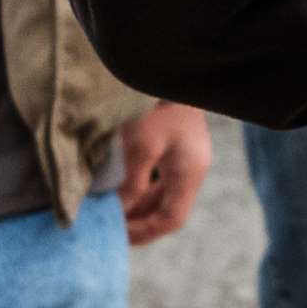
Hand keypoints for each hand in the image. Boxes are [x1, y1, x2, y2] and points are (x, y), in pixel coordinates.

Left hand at [118, 98, 212, 244]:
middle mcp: (193, 168)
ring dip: (142, 207)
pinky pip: (163, 179)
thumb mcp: (140, 147)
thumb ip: (131, 184)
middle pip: (170, 210)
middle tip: (113, 231)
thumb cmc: (155, 105)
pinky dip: (144, 190)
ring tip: (116, 215)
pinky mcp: (179, 145)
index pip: (171, 219)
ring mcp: (188, 156)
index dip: (145, 232)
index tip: (118, 237)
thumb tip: (120, 211)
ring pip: (166, 195)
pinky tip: (125, 190)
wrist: (168, 69)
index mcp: (189, 173)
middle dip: (142, 223)